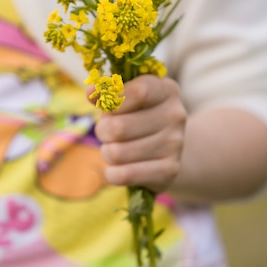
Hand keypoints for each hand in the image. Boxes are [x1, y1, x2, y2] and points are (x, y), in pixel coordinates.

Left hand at [92, 75, 186, 192]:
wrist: (166, 148)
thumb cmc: (137, 115)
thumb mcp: (126, 98)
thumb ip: (108, 92)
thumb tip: (91, 93)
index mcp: (166, 90)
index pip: (138, 92)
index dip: (113, 100)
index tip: (103, 105)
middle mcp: (175, 115)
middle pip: (119, 127)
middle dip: (102, 131)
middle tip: (106, 132)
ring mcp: (175, 144)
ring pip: (117, 153)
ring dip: (107, 152)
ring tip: (116, 148)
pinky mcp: (169, 170)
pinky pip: (124, 175)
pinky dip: (112, 173)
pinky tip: (118, 168)